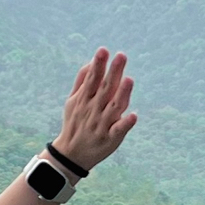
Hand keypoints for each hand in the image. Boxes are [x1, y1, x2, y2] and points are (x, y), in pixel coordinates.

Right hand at [54, 50, 136, 171]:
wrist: (70, 154)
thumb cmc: (75, 123)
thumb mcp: (72, 101)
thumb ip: (81, 82)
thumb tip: (91, 62)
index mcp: (84, 100)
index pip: (92, 79)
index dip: (98, 65)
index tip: (103, 50)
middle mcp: (93, 110)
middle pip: (105, 89)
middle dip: (113, 72)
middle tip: (121, 56)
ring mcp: (102, 125)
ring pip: (113, 108)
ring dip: (122, 94)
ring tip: (129, 80)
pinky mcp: (110, 139)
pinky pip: (118, 130)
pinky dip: (125, 124)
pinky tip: (133, 116)